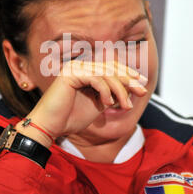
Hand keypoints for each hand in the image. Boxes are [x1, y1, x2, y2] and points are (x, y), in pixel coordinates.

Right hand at [16, 60, 147, 146]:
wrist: (51, 127)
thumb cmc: (71, 118)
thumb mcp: (99, 104)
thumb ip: (112, 94)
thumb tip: (131, 87)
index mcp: (87, 71)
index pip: (111, 67)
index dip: (128, 74)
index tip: (141, 84)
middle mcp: (80, 66)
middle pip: (111, 67)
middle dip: (128, 80)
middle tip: (141, 91)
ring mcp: (75, 68)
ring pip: (106, 73)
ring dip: (119, 90)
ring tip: (125, 106)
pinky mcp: (70, 73)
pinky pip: (95, 78)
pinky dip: (105, 90)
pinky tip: (108, 103)